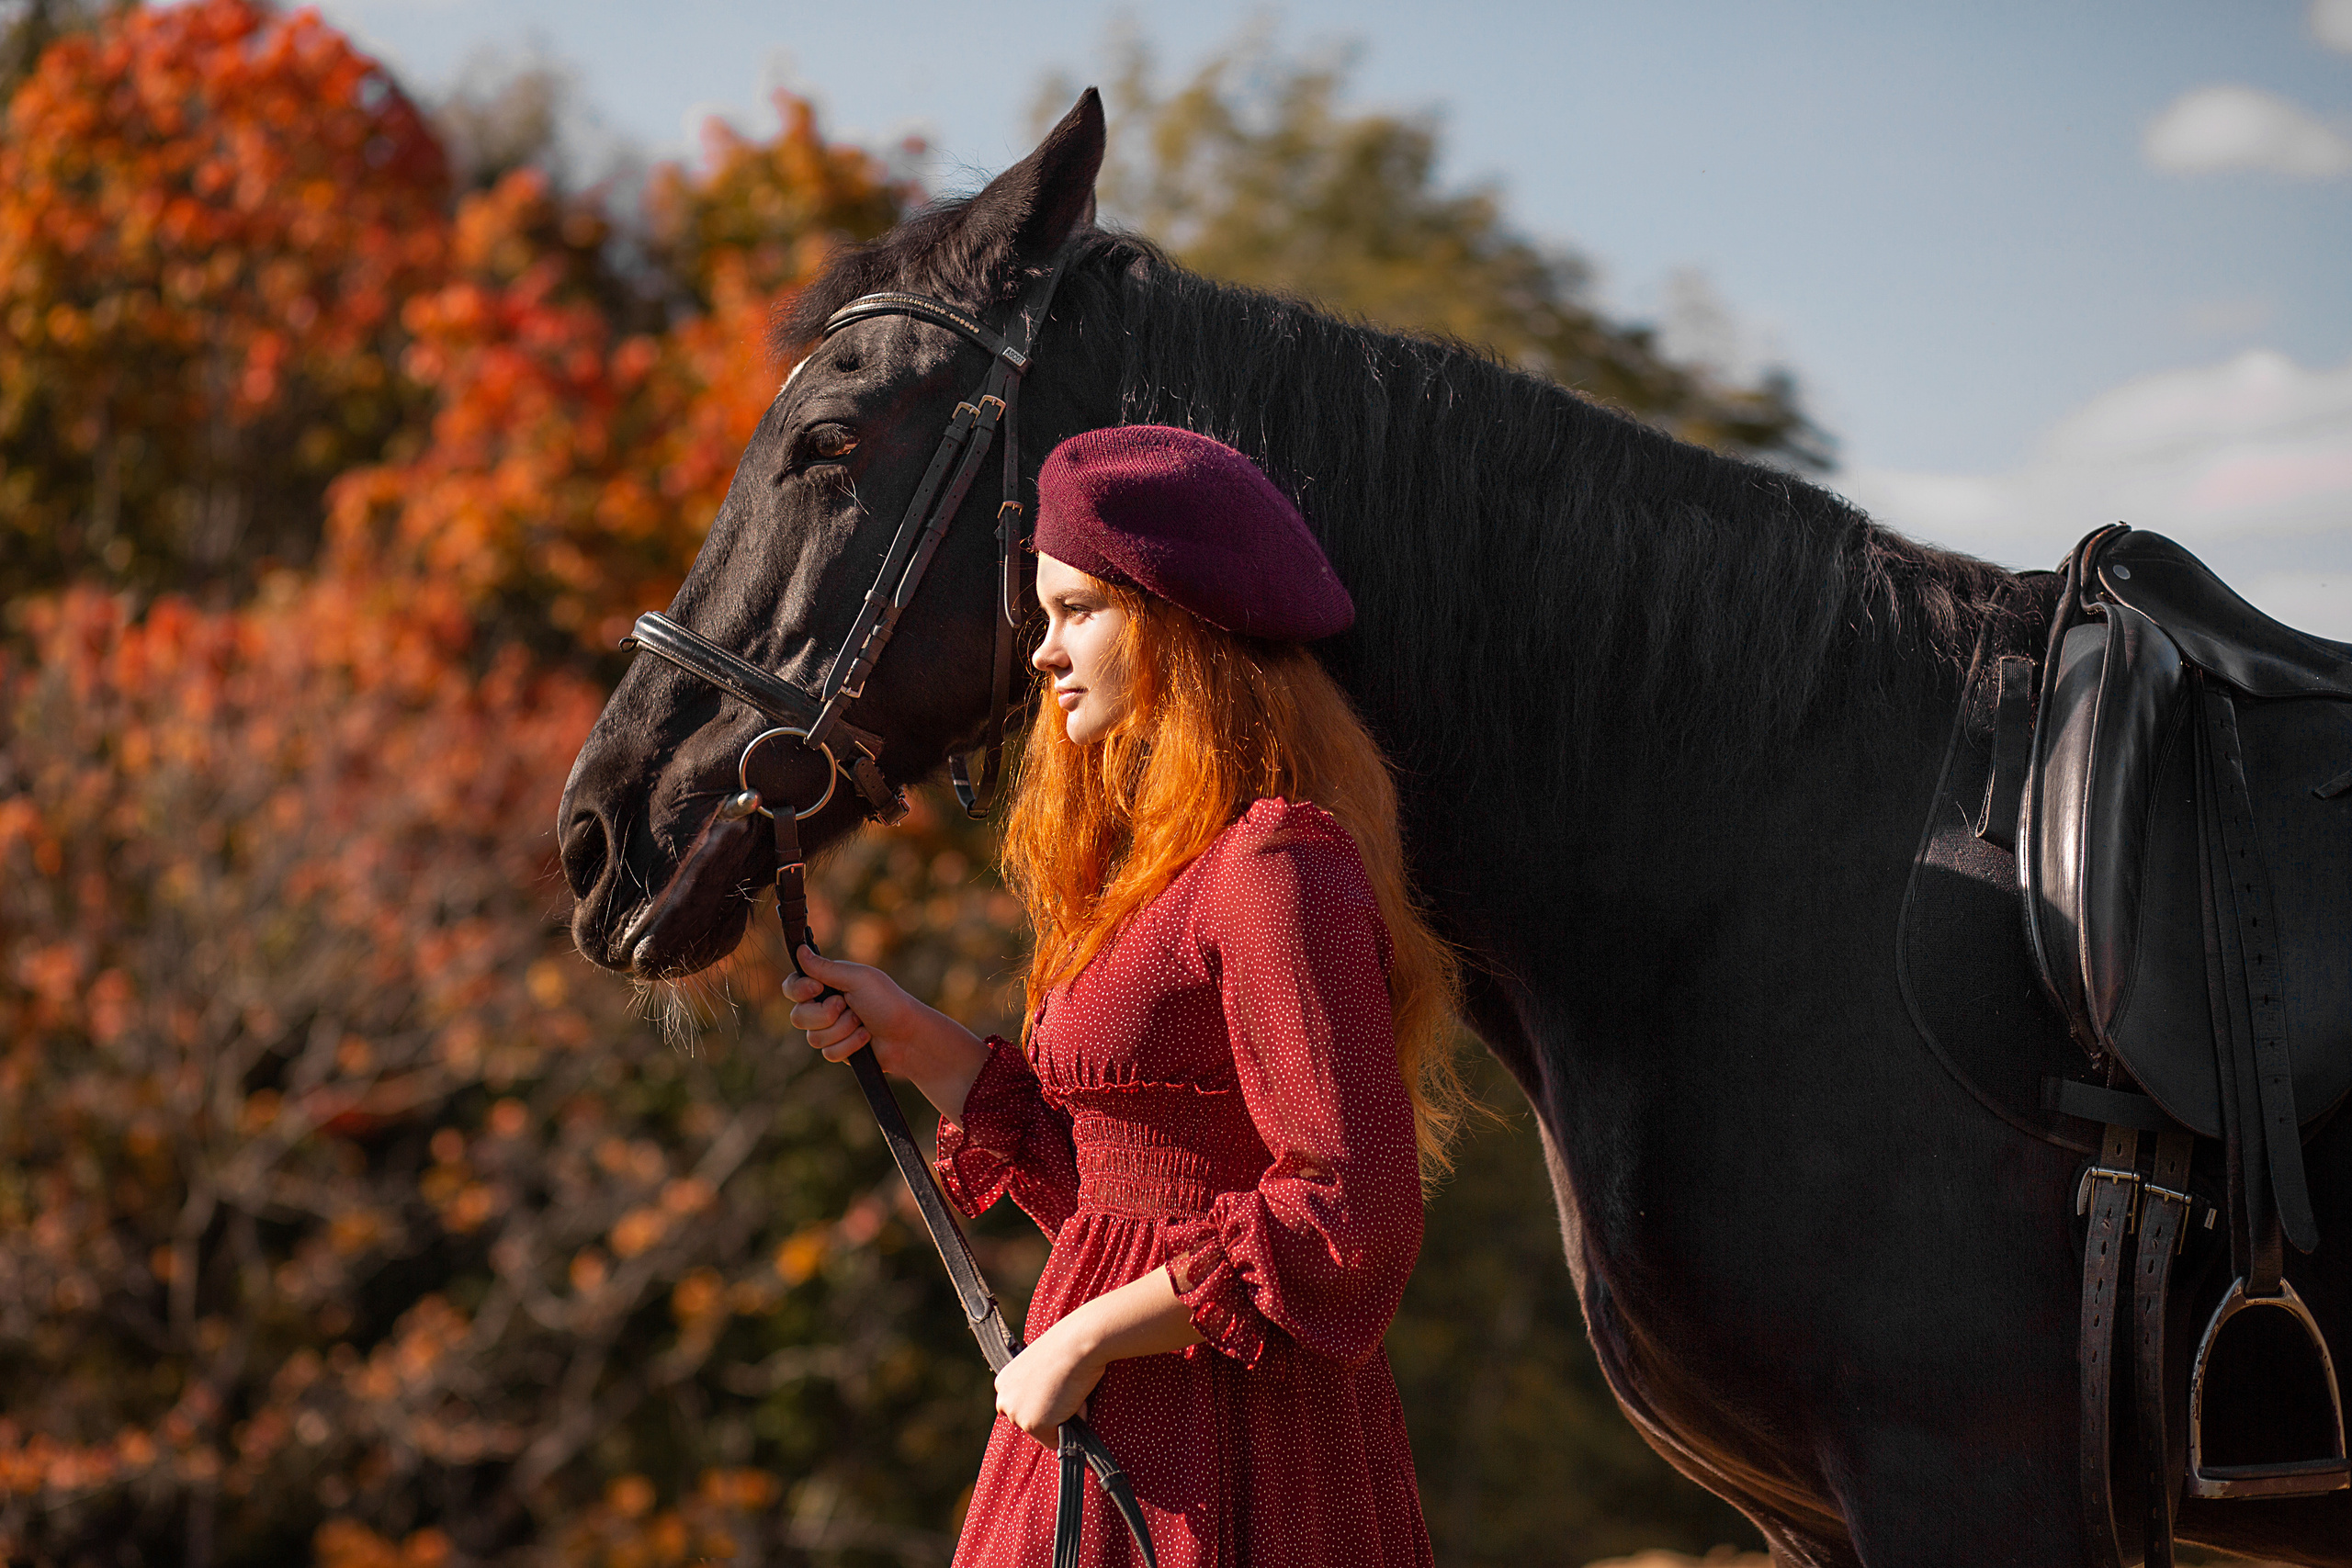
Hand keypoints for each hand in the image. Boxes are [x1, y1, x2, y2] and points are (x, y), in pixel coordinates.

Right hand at [783, 947, 990, 1119]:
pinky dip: (850, 1045)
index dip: (799, 990)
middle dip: (825, 1015)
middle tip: (847, 1006)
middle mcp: (824, 1006)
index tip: (817, 988)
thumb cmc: (886, 1001)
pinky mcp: (838, 1049)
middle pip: (798, 1016)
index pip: (792, 987)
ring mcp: (830, 1029)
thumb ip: (825, 968)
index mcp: (827, 984)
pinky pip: (828, 1053)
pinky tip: (866, 1038)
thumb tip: (799, 949)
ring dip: (842, 1030)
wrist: (907, 1035)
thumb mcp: (857, 979)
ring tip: (862, 1023)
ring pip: (813, 1038)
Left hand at [994, 1316, 1106, 1445]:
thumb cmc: (1066, 1347)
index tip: (1055, 1389)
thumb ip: (1035, 1387)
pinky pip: (1057, 1441)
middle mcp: (1004, 1400)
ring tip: (1070, 1391)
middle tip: (1065, 1389)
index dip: (1042, 1403)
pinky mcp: (1034, 1425)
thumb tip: (1047, 1405)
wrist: (1076, 1342)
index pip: (1021, 1408)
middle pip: (1030, 1424)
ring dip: (1061, 1419)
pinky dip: (1072, 1426)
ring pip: (1044, 1433)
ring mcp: (1018, 1415)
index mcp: (1003, 1383)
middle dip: (1050, 1414)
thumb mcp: (1040, 1366)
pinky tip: (1075, 1400)